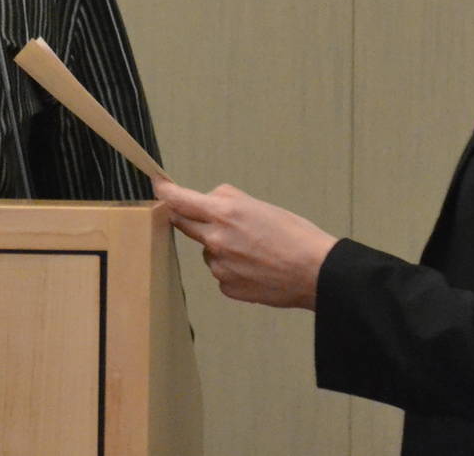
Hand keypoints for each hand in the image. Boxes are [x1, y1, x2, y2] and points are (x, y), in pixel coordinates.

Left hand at [152, 178, 337, 309]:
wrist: (316, 272)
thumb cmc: (295, 235)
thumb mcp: (260, 205)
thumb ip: (228, 201)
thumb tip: (210, 202)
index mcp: (225, 214)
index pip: (181, 200)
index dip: (165, 191)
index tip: (157, 185)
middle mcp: (216, 241)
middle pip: (185, 224)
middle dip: (191, 218)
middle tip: (213, 219)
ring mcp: (219, 267)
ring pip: (207, 251)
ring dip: (219, 247)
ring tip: (254, 250)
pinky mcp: (227, 287)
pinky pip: (221, 272)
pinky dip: (232, 268)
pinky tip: (255, 268)